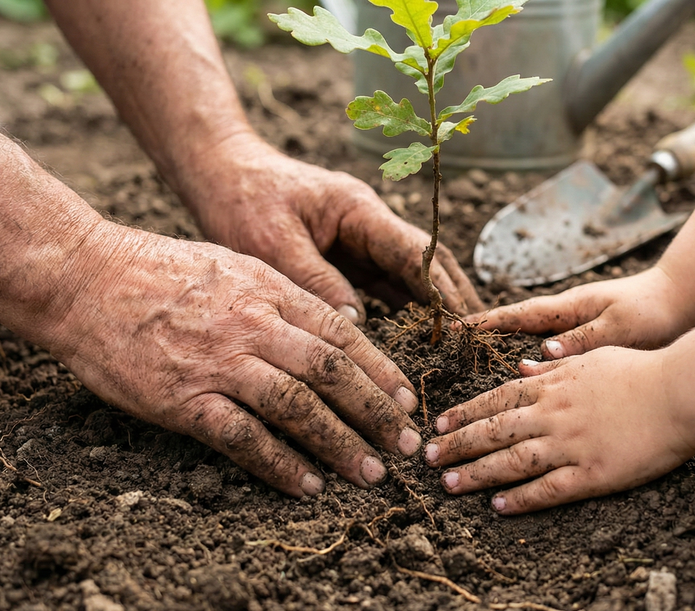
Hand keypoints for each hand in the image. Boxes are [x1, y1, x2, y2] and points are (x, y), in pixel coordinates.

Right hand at [44, 222, 422, 496]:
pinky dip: (280, 465)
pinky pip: (243, 438)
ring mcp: (218, 363)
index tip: (405, 399)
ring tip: (371, 473)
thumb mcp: (231, 265)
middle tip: (405, 444)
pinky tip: (306, 484)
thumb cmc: (155, 270)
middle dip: (376, 411)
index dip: (380, 370)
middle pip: (332, 371)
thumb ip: (279, 295)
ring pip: (298, 406)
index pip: (341, 332)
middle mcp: (252, 324)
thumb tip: (327, 324)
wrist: (82, 277)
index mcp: (268, 289)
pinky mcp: (183, 399)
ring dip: (340, 444)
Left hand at [179, 135, 483, 321]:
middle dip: (453, 302)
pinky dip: (402, 315)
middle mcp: (369, 226)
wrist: (218, 174)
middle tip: (476, 343)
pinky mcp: (346, 260)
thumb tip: (354, 325)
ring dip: (432, 312)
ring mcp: (360, 243)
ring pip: (409, 279)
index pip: (416, 253)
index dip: (443, 291)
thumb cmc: (242, 201)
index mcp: (359, 211)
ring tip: (456, 352)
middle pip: (427, 265)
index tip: (463, 326)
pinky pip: (383, 289)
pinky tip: (414, 346)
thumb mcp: (273, 243)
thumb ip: (315, 280)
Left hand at [423, 347, 694, 514]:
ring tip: (449, 484)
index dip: (464, 413)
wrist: (679, 392)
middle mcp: (553, 415)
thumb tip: (520, 367)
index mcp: (552, 386)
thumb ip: (552, 368)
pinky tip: (498, 505)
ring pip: (511, 461)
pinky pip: (548, 489)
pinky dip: (520, 498)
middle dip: (457, 444)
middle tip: (428, 458)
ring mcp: (570, 445)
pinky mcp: (592, 474)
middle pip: (493, 431)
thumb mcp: (590, 358)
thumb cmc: (640, 370)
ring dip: (476, 473)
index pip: (495, 400)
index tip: (438, 424)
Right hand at [469, 267, 694, 358]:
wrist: (685, 303)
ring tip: (480, 363)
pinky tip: (527, 376)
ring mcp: (578, 326)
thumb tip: (539, 355)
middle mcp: (568, 316)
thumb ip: (581, 341)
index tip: (457, 329)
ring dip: (507, 348)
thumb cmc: (654, 312)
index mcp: (570, 308)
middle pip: (518, 325)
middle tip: (455, 347)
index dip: (487, 323)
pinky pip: (552, 351)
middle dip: (487, 335)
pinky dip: (535, 360)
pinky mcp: (591, 339)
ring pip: (532, 338)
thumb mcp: (618, 327)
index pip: (519, 315)